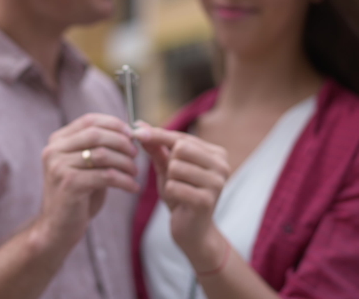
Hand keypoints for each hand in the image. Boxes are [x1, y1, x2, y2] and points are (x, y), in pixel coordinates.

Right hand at [34, 113, 138, 247]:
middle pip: (96, 134)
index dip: (113, 124)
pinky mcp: (69, 185)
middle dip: (121, 142)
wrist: (58, 228)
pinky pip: (105, 176)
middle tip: (136, 153)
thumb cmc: (77, 195)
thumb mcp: (85, 166)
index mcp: (57, 141)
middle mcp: (54, 151)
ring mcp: (59, 167)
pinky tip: (133, 187)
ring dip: (125, 162)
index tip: (132, 133)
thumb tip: (130, 132)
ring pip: (102, 154)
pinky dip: (124, 180)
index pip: (88, 120)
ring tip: (135, 172)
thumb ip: (99, 148)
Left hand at [135, 125, 229, 264]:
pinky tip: (180, 202)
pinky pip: (174, 186)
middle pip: (180, 149)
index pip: (182, 138)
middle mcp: (221, 165)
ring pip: (175, 167)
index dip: (158, 134)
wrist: (193, 232)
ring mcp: (217, 183)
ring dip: (169, 180)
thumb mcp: (167, 169)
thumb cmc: (181, 196)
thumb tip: (140, 126)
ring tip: (179, 191)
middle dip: (169, 164)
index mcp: (216, 154)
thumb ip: (157, 148)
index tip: (136, 130)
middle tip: (175, 180)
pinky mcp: (207, 200)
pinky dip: (170, 193)